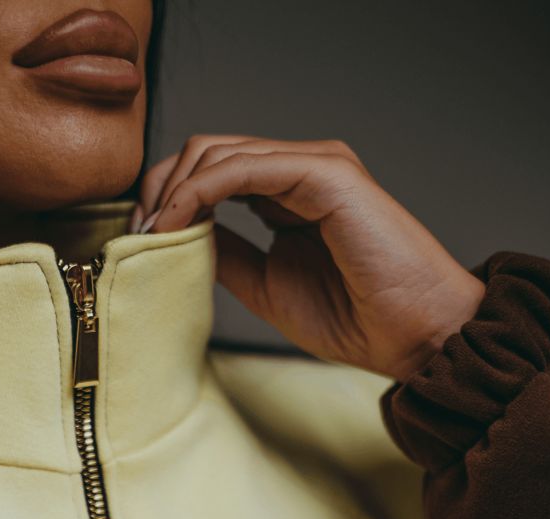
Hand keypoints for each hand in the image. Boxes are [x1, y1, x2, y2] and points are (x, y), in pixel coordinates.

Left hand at [135, 135, 486, 382]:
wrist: (412, 336)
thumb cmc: (355, 318)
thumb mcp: (266, 287)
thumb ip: (227, 255)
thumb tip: (179, 239)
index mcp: (288, 193)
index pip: (211, 171)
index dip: (167, 199)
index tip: (139, 242)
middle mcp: (300, 169)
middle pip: (206, 151)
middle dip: (160, 188)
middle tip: (136, 236)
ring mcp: (314, 165)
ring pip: (218, 150)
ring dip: (172, 189)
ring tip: (152, 234)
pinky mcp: (325, 172)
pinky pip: (244, 166)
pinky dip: (199, 191)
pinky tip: (177, 222)